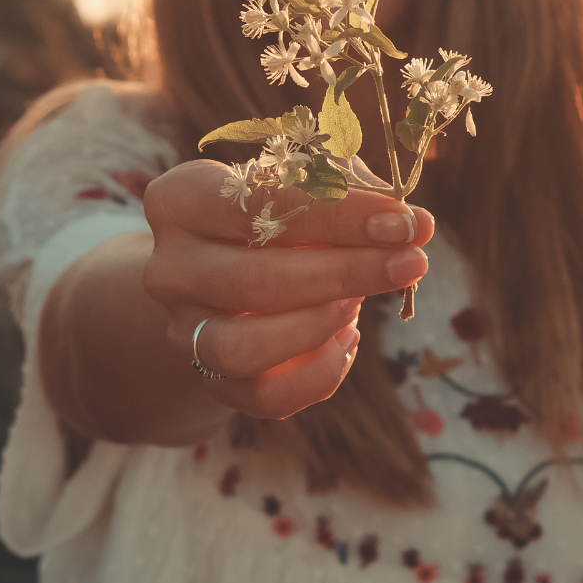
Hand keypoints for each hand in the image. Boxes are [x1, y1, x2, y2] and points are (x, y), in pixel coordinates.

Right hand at [143, 159, 433, 420]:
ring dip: (320, 324)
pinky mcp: (208, 378)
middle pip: (254, 279)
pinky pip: (264, 397)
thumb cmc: (273, 215)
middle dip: (347, 272)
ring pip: (243, 347)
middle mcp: (169, 266)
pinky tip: (348, 339)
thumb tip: (411, 222)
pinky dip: (319, 373)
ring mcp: (182, 329)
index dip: (338, 214)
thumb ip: (344, 193)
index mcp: (180, 200)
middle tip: (412, 261)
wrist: (220, 272)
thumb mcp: (296, 186)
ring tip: (361, 300)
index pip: (258, 203)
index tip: (403, 220)